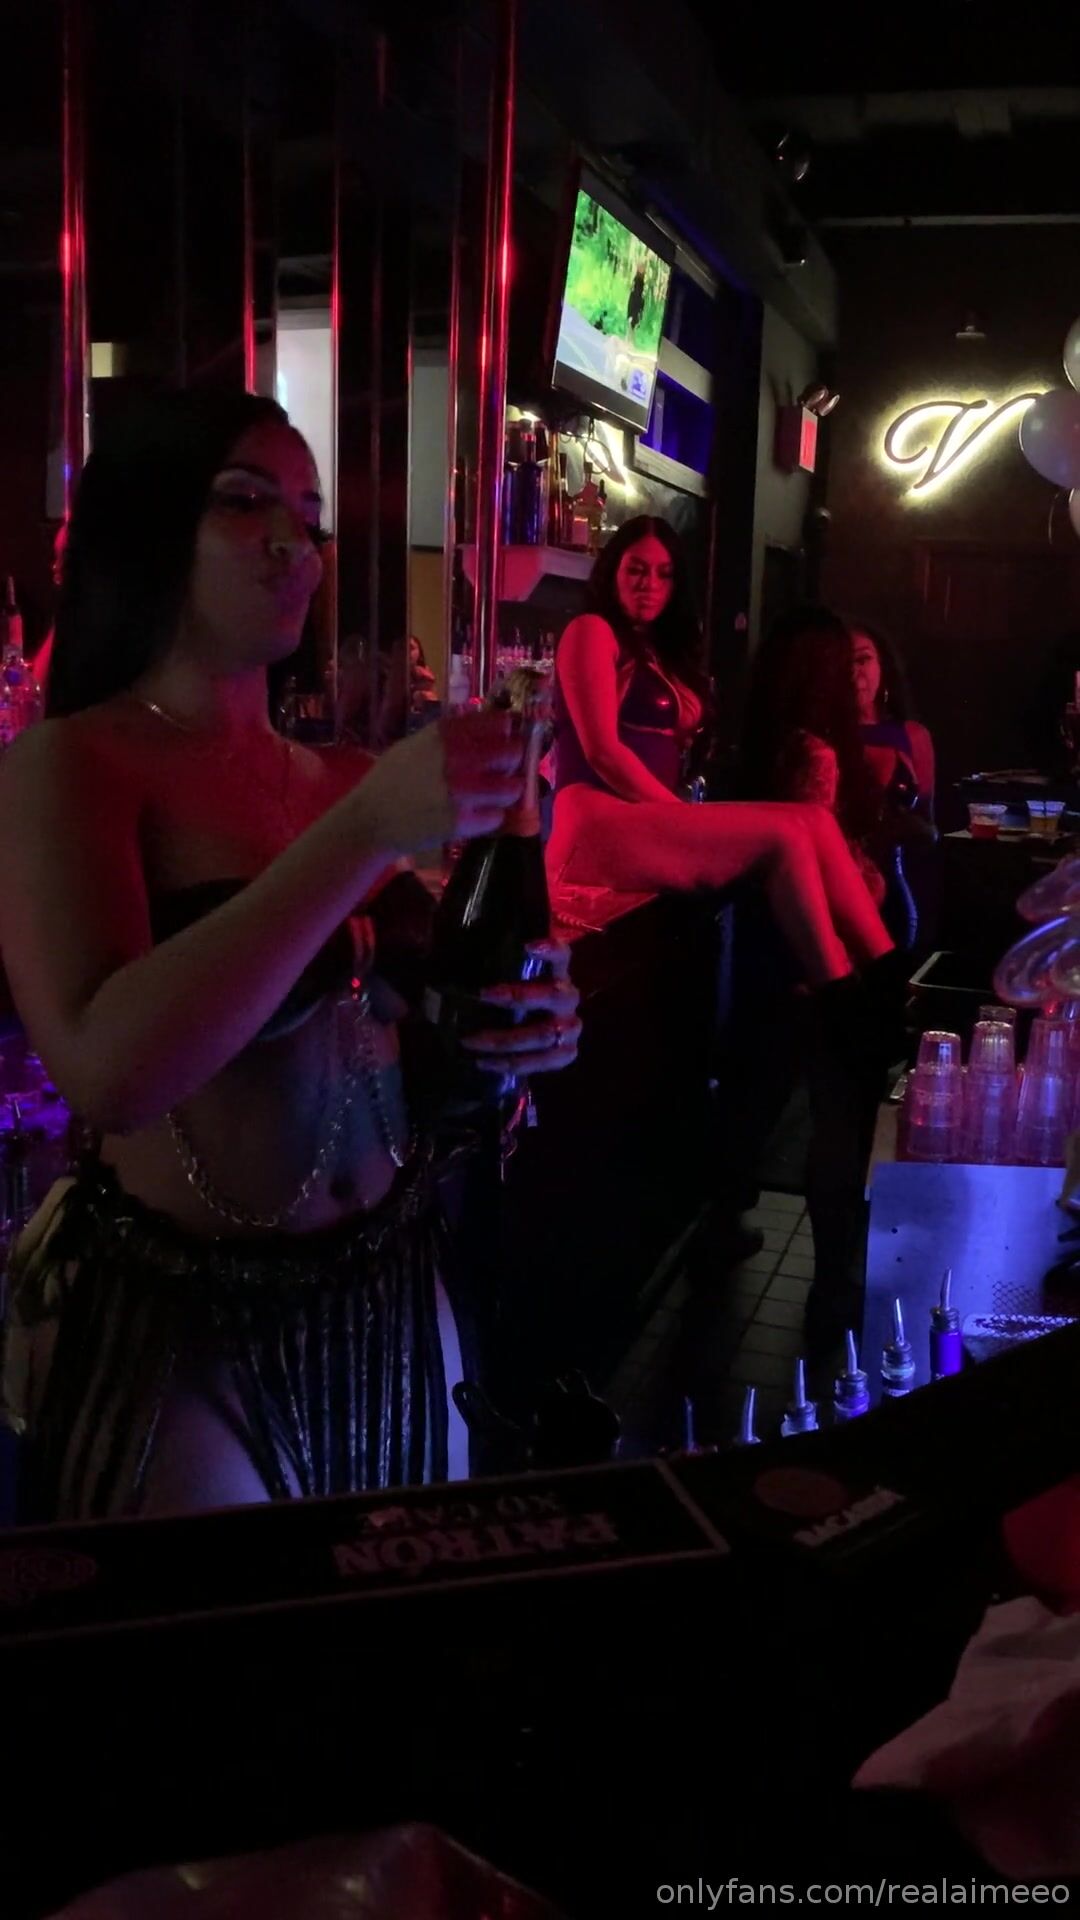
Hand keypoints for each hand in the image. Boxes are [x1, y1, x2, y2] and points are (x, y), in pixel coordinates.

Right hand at [351, 711, 524, 857]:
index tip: (509, 733)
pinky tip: (481, 815)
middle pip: (510, 753)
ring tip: (500, 795)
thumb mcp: (413, 745)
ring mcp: (462, 791)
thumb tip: (482, 725)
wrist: (370, 820)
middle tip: (508, 768)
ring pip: (511, 789)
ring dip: (509, 791)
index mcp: (443, 735)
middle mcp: (456, 758)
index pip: (494, 722)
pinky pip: (496, 817)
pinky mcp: (463, 822)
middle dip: (513, 760)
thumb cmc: (389, 781)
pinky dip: (492, 817)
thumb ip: (445, 735)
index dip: (507, 728)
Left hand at [462, 941, 580, 1075]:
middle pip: (554, 995)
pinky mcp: (566, 1054)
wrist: (533, 1037)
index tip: (527, 946)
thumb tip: (435, 948)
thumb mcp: (504, 978)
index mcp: (557, 972)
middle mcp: (568, 998)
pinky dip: (513, 1064)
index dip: (550, 948)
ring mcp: (570, 1028)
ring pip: (546, 1034)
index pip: (562, 954)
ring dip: (506, 1039)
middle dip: (518, 996)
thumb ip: (483, 965)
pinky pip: (543, 1062)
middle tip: (483, 995)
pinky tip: (484, 1063)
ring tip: (470, 1040)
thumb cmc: (512, 999)